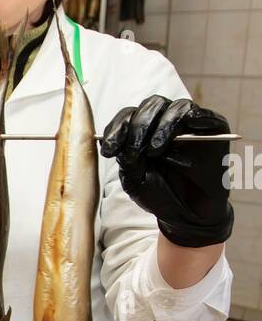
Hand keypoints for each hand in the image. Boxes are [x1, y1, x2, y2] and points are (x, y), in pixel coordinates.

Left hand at [100, 96, 232, 247]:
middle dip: (137, 128)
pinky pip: (198, 114)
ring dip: (159, 127)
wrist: (188, 215)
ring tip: (153, 152)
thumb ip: (127, 158)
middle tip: (132, 151)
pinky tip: (173, 141)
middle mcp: (166, 121)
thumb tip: (120, 141)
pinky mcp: (212, 126)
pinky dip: (182, 123)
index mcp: (144, 130)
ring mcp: (190, 123)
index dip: (116, 129)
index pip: (128, 116)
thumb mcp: (135, 179)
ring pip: (173, 107)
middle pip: (150, 106)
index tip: (107, 149)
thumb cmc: (160, 194)